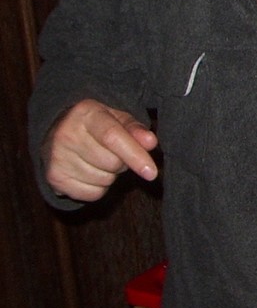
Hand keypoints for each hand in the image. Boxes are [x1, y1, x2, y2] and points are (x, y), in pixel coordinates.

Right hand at [42, 99, 158, 201]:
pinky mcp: (54, 178)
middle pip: (111, 163)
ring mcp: (57, 158)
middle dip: (123, 162)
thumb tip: (151, 143)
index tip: (152, 172)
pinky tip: (90, 171)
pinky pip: (92, 194)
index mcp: (86, 113)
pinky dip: (99, 187)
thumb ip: (136, 129)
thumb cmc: (97, 124)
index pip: (113, 137)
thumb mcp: (117, 118)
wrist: (57, 132)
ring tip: (100, 159)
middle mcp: (66, 134)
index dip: (135, 155)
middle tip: (116, 152)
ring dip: (111, 175)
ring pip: (104, 181)